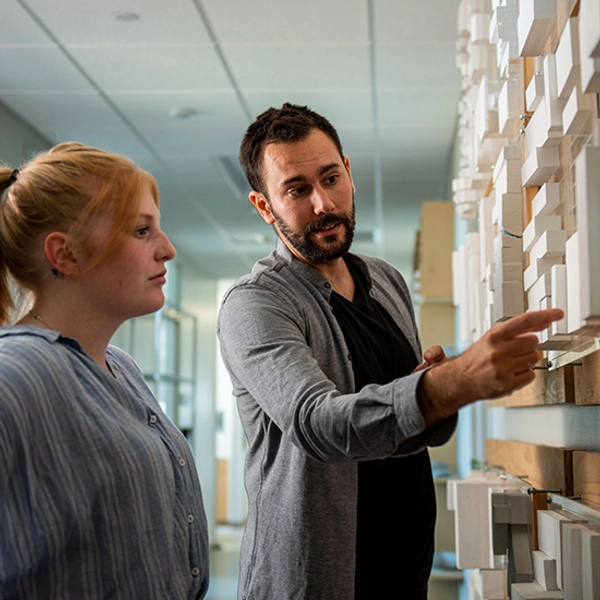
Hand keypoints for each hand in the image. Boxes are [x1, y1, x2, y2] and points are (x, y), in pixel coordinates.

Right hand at [418, 308, 563, 425]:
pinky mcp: (507, 384)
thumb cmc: (478, 357)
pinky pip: (531, 375)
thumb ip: (517, 330)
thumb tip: (543, 322)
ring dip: (527, 359)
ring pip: (534, 358)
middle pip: (533, 341)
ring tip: (511, 362)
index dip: (544, 315)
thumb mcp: (493, 337)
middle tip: (516, 349)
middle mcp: (498, 351)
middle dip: (528, 345)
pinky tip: (512, 372)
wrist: (462, 379)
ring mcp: (503, 368)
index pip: (524, 321)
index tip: (558, 314)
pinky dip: (525, 374)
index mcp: (494, 336)